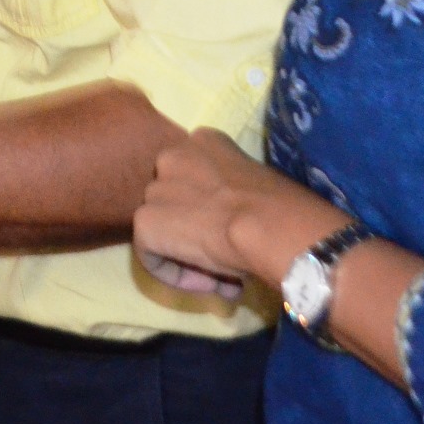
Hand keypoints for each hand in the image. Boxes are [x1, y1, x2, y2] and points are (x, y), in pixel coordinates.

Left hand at [133, 129, 340, 299]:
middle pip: (174, 199)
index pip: (194, 174)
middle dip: (195, 229)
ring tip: (218, 278)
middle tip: (222, 257)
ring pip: (163, 228)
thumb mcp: (256, 182)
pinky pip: (152, 254)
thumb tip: (239, 220)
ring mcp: (154, 188)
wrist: (266, 222)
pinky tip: (207, 282)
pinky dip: (176, 274)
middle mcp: (172, 156)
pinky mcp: (145, 222)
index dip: (212, 208)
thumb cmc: (278, 204)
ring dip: (187, 255)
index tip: (232, 231)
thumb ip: (235, 192)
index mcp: (203, 141)